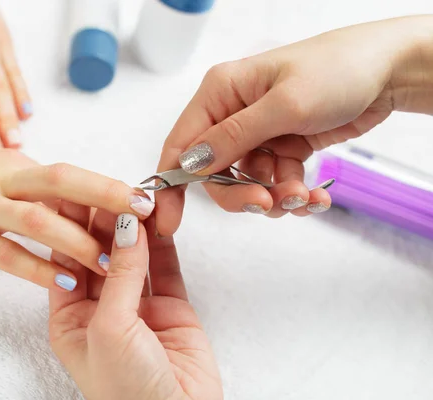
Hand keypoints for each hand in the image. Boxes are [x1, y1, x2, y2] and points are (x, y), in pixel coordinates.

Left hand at [49, 209, 222, 399]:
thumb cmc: (127, 393)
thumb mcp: (111, 329)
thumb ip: (121, 275)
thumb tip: (126, 226)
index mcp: (70, 318)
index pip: (66, 259)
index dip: (70, 225)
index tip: (76, 190)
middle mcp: (101, 308)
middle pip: (100, 252)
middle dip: (105, 220)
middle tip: (112, 187)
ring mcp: (137, 306)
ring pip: (134, 255)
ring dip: (135, 228)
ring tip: (137, 195)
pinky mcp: (170, 306)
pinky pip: (165, 267)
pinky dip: (164, 243)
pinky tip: (160, 219)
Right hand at [156, 15, 432, 235]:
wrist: (389, 71)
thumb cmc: (337, 70)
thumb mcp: (284, 105)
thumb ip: (234, 137)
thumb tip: (190, 164)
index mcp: (221, 92)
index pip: (182, 145)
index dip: (171, 185)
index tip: (170, 223)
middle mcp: (233, 113)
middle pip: (215, 172)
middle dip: (242, 194)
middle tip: (269, 203)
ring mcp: (259, 132)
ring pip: (248, 183)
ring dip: (276, 197)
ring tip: (305, 197)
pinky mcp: (283, 146)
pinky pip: (275, 182)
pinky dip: (294, 194)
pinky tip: (316, 196)